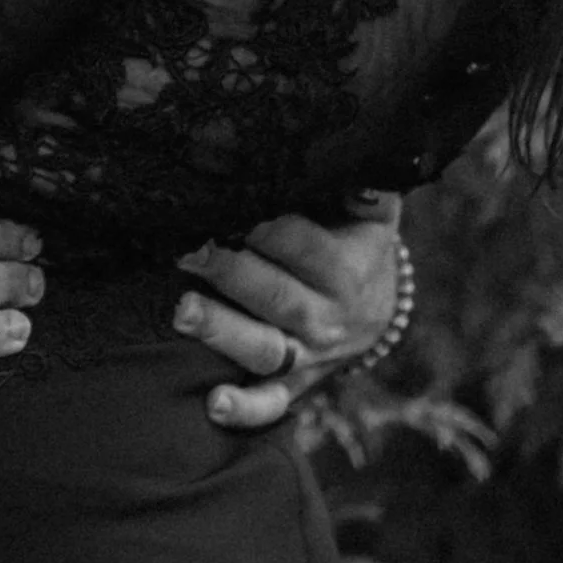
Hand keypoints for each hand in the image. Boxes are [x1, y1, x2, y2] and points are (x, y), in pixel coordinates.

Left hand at [172, 193, 405, 430]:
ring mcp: (309, 356)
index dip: (272, 231)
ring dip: (223, 332)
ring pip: (265, 350)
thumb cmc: (358, 243)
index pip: (307, 247)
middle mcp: (327, 316)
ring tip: (183, 311)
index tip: (234, 211)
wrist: (379, 311)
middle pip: (277, 298)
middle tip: (189, 252)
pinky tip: (213, 404)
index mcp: (347, 269)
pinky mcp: (294, 386)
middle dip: (231, 274)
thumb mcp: (374, 213)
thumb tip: (356, 153)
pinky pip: (271, 404)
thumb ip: (366, 187)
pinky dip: (245, 410)